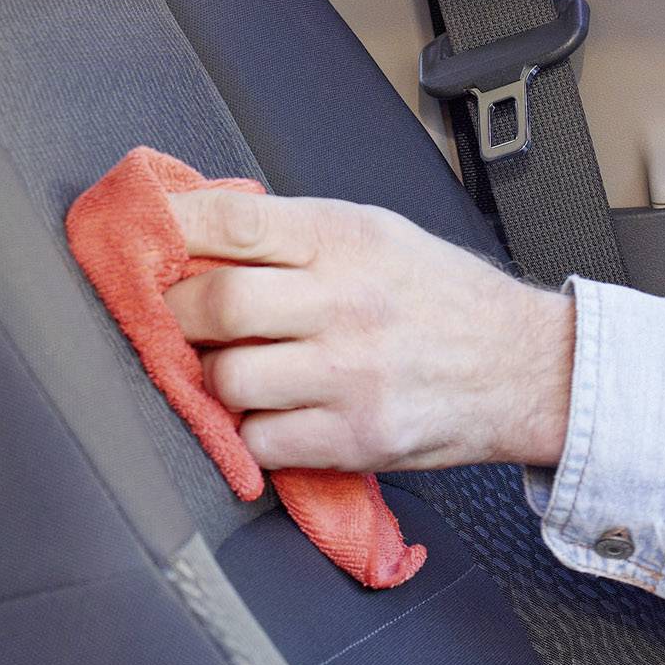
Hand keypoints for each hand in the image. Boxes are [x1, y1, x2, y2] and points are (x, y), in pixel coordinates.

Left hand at [164, 188, 574, 472]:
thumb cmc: (443, 297)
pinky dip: (250, 433)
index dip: (169, 228)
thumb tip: (198, 231)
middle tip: (178, 321)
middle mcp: (347, 301)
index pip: (232, 222)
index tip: (140, 238)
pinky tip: (273, 415)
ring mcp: (349, 373)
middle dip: (175, 315)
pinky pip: (258, 442)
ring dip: (214, 380)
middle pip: (213, 305)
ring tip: (237, 371)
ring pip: (225, 379)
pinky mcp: (354, 436)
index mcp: (348, 237)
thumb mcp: (380, 234)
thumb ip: (297, 234)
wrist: (523, 366)